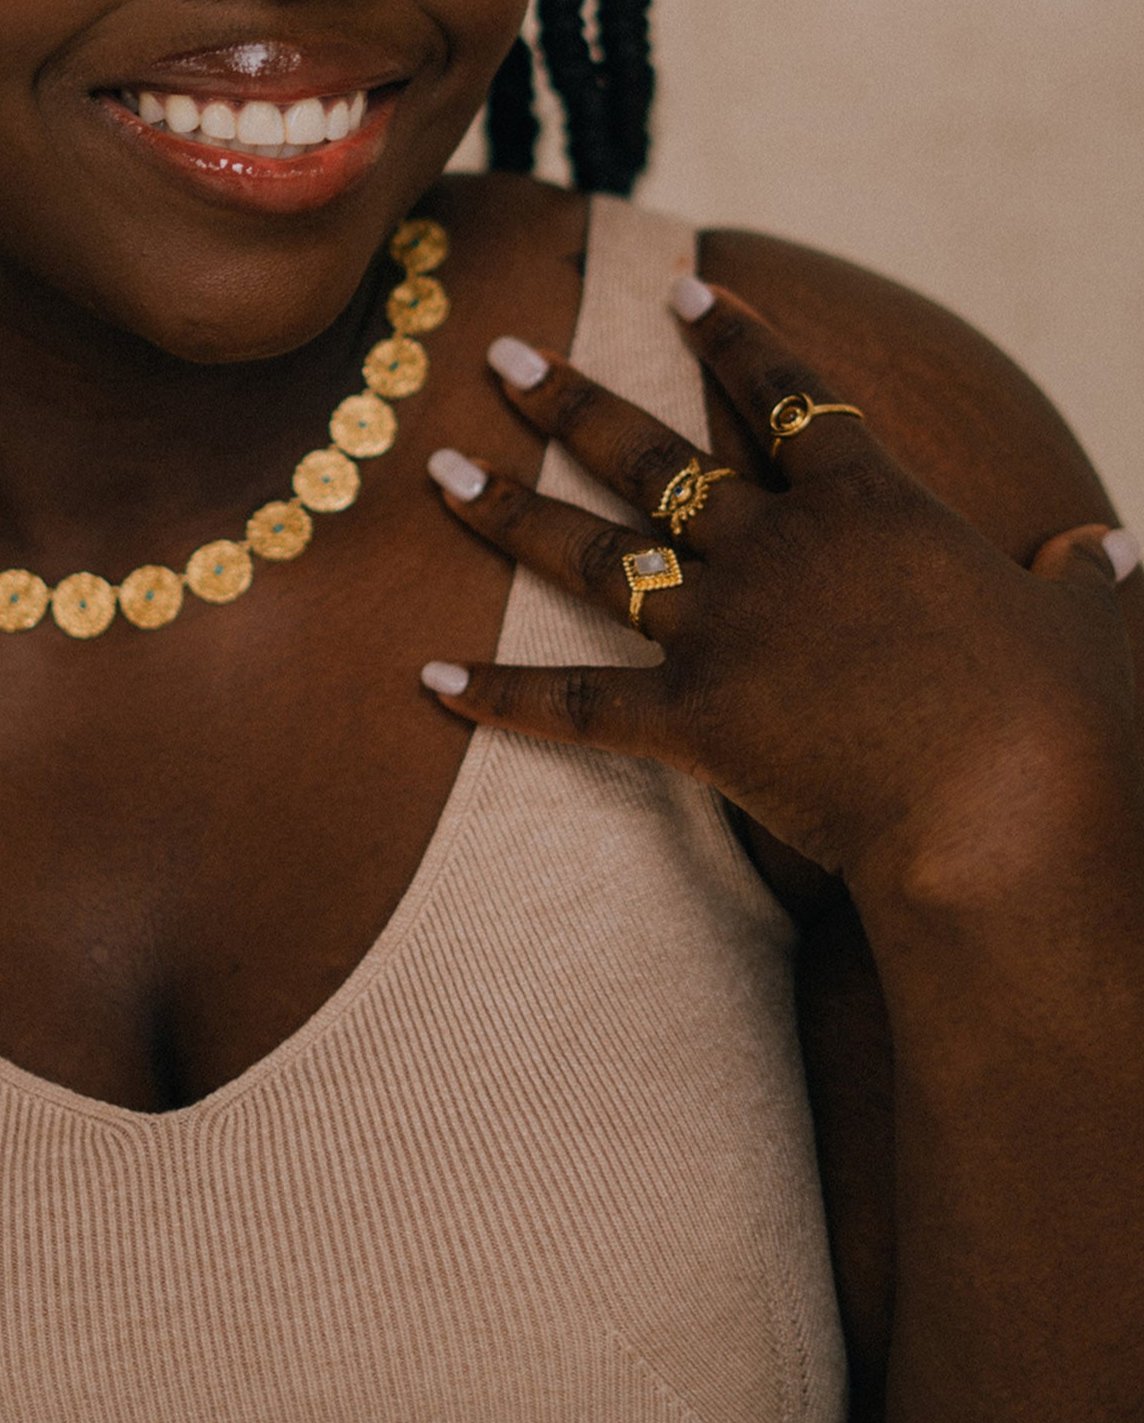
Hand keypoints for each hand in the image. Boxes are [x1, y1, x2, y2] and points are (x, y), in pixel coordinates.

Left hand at [423, 281, 1140, 893]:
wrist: (1004, 804)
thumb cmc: (1061, 713)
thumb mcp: (1090, 625)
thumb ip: (1089, 580)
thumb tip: (1116, 553)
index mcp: (868, 505)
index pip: (789, 395)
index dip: (734, 340)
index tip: (682, 293)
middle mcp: (776, 546)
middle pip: (652, 454)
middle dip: (570, 400)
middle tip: (502, 357)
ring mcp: (725, 628)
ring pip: (595, 553)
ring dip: (508, 511)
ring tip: (438, 471)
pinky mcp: (693, 718)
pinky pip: (575, 706)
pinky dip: (500, 693)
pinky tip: (429, 675)